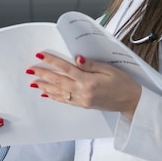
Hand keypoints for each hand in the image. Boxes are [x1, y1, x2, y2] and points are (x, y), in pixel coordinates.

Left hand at [27, 52, 141, 118]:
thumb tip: (77, 58)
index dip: (51, 61)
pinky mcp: (83, 105)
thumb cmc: (123, 83)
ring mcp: (82, 100)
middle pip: (58, 81)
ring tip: (33, 82)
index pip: (66, 69)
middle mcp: (83, 92)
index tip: (40, 55)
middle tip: (30, 69)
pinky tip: (47, 93)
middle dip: (43, 74)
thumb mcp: (109, 69)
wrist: (131, 101)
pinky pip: (65, 100)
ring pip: (58, 92)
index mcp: (89, 81)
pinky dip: (54, 96)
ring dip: (45, 86)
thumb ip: (91, 65)